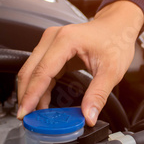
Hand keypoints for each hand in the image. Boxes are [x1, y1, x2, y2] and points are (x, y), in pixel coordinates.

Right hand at [17, 0, 143, 125]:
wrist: (118, 26)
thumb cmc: (116, 40)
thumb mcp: (111, 71)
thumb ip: (98, 95)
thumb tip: (88, 116)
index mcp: (66, 40)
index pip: (42, 72)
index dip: (31, 94)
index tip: (25, 112)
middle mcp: (53, 38)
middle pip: (30, 71)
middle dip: (26, 95)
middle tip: (26, 117)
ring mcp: (51, 42)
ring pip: (32, 70)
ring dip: (31, 92)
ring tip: (34, 113)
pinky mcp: (53, 48)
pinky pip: (40, 70)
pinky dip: (39, 86)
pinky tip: (42, 101)